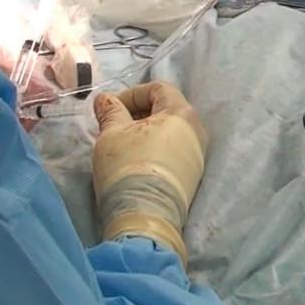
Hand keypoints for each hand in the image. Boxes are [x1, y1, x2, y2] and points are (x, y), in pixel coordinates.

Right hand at [93, 82, 206, 264]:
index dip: (132, 94)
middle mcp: (198, 129)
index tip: (111, 108)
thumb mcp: (111, 134)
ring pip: (171, 131)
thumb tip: (106, 99)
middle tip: (113, 127)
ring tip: (122, 145)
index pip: (158, 88)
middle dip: (137, 113)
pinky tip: (137, 161)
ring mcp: (199, 153)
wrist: (146, 216)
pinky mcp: (195, 174)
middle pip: (167, 108)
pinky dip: (156, 148)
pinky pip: (175, 150)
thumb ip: (110, 111)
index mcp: (182, 113)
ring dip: (146, 132)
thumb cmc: (127, 167)